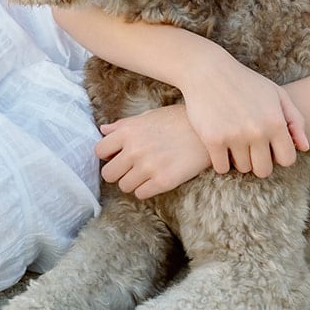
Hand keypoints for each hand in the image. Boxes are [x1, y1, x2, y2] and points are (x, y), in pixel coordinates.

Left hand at [96, 105, 211, 199]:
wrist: (209, 131)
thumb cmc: (179, 120)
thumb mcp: (149, 116)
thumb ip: (124, 125)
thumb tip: (103, 131)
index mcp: (128, 131)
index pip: (100, 151)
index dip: (108, 155)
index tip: (118, 156)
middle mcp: (134, 149)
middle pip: (108, 174)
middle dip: (118, 172)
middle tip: (131, 169)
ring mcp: (148, 167)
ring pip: (124, 186)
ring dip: (132, 182)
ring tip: (146, 174)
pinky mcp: (163, 181)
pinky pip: (141, 194)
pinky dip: (146, 189)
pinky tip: (156, 179)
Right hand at [181, 51, 309, 177]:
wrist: (207, 70)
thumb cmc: (245, 82)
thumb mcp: (276, 94)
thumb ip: (295, 121)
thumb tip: (304, 148)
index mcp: (276, 121)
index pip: (287, 160)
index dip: (279, 156)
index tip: (269, 147)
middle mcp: (257, 131)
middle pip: (264, 170)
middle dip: (259, 162)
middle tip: (251, 149)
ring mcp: (234, 136)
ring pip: (243, 168)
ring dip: (239, 159)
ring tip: (235, 143)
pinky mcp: (213, 139)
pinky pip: (221, 168)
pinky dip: (221, 162)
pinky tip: (221, 148)